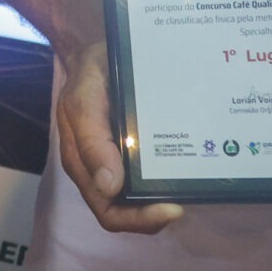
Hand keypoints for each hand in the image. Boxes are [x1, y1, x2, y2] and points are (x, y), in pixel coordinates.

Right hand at [56, 41, 182, 233]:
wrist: (98, 51)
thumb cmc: (88, 75)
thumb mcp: (83, 100)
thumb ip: (91, 141)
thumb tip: (109, 186)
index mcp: (83, 164)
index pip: (109, 210)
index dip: (138, 219)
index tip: (170, 209)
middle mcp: (102, 169)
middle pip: (127, 211)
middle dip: (154, 215)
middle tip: (183, 202)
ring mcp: (120, 160)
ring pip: (140, 197)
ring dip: (162, 199)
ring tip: (188, 187)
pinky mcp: (135, 149)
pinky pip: (149, 173)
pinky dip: (167, 177)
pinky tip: (186, 166)